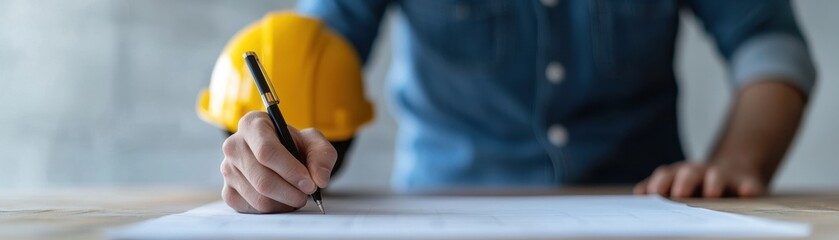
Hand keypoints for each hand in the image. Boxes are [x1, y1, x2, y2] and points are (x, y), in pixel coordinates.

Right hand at [220, 111, 336, 212]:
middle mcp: (234, 145)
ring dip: (284, 203)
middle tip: (307, 194)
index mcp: (252, 124)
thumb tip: (319, 179)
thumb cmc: (295, 145)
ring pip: (258, 198)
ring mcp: (228, 170)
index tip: (310, 183)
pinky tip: (282, 199)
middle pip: (262, 179)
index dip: (290, 171)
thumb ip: (323, 156)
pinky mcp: (228, 192)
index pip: (267, 151)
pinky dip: (273, 209)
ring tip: (297, 195)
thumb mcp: (314, 143)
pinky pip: (252, 209)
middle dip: (291, 192)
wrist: (282, 156)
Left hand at [633, 161, 765, 197]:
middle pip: (689, 172)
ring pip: (717, 175)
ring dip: (713, 182)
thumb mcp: (677, 183)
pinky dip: (747, 187)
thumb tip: (639, 192)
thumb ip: (658, 188)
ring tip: (711, 193)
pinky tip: (746, 193)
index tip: (653, 194)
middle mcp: (700, 172)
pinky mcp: (747, 182)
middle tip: (678, 194)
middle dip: (683, 182)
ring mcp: (724, 176)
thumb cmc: (697, 184)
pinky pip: (748, 183)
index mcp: (679, 173)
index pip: (666, 175)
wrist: (735, 169)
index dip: (659, 183)